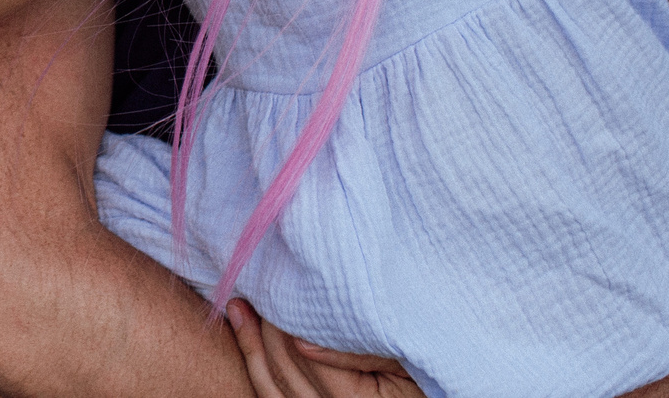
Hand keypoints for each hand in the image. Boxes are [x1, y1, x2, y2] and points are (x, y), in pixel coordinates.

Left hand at [226, 299, 422, 397]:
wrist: (429, 392)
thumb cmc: (427, 366)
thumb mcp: (407, 357)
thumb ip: (360, 350)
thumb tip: (301, 341)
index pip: (309, 360)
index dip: (290, 321)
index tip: (280, 282)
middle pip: (285, 371)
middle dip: (267, 328)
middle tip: (258, 284)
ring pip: (270, 387)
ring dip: (251, 344)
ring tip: (239, 306)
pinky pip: (271, 397)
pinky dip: (254, 364)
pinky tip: (245, 331)